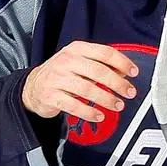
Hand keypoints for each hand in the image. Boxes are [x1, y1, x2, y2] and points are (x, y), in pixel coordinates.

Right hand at [21, 41, 138, 122]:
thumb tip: (125, 72)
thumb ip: (102, 65)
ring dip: (107, 99)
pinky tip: (99, 115)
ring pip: (87, 89)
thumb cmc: (62, 73)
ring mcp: (57, 78)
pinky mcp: (51, 96)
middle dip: (118, 83)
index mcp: (77, 49)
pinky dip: (89, 112)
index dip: (122, 63)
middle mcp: (66, 61)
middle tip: (129, 92)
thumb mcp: (80, 62)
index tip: (133, 72)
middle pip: (98, 71)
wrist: (33, 86)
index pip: (104, 52)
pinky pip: (74, 106)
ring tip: (118, 105)